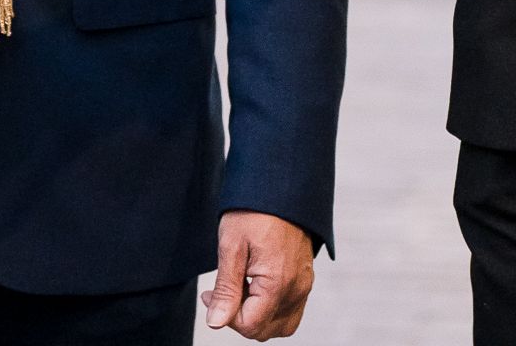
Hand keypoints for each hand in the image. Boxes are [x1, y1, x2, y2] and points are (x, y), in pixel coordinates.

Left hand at [203, 210, 315, 337]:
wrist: (281, 186)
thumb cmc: (254, 211)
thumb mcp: (231, 246)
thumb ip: (227, 289)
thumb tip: (216, 323)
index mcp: (278, 283)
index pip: (250, 326)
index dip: (225, 316)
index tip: (210, 293)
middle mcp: (297, 289)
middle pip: (264, 331)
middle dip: (238, 318)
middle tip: (220, 291)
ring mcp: (304, 285)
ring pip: (280, 325)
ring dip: (256, 316)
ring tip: (240, 288)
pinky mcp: (305, 279)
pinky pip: (290, 310)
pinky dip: (271, 308)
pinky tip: (254, 286)